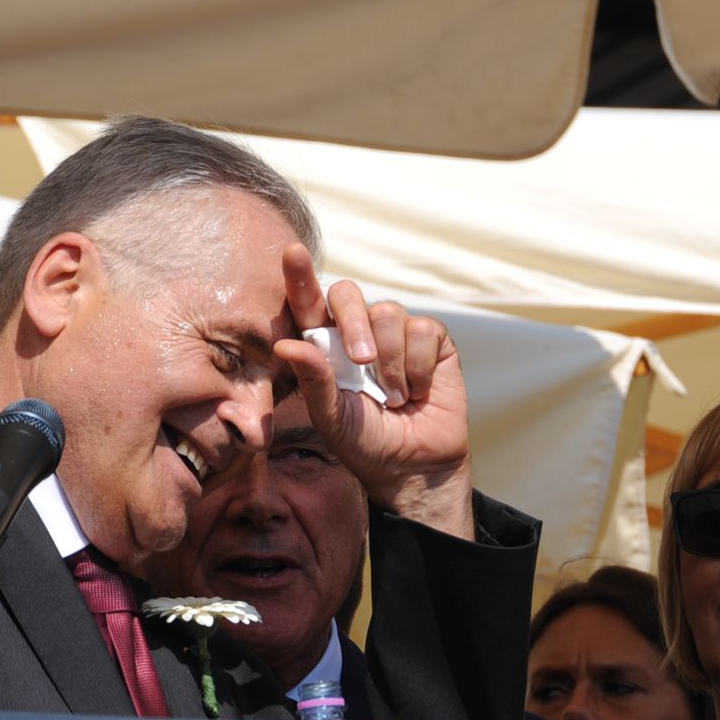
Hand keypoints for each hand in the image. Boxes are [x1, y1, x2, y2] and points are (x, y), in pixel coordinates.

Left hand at [277, 245, 473, 536]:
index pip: (309, 304)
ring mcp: (396, 332)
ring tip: (394, 397)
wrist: (414, 466)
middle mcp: (359, 331)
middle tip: (362, 362)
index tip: (292, 252)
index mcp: (325, 346)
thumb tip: (286, 343)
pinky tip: (418, 391)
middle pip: (350, 295)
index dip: (300, 277)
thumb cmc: (365, 443)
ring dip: (392, 361)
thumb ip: (312, 379)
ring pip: (391, 313)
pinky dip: (419, 367)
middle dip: (354, 323)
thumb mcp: (332, 417)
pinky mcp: (433, 340)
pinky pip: (425, 330)